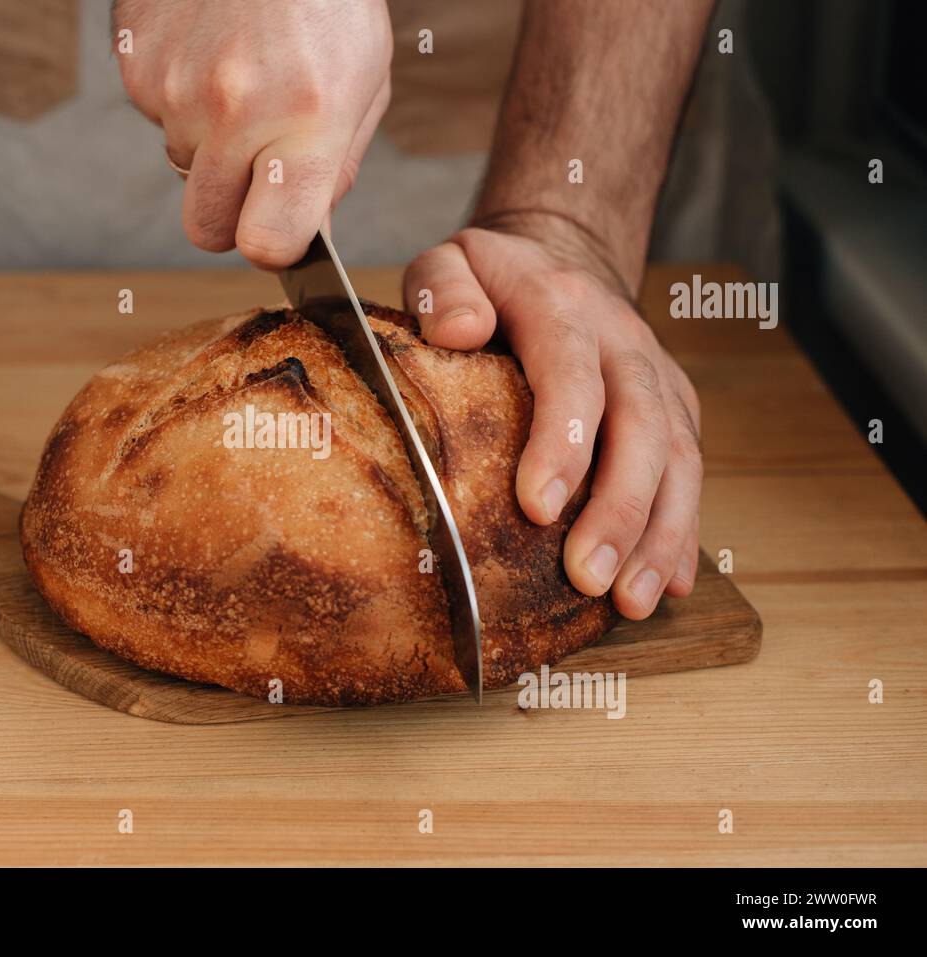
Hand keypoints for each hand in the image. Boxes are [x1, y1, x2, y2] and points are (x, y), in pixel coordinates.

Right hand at [114, 0, 391, 267]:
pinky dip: (179, 97)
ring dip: (206, 144)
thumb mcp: (364, 85)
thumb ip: (333, 172)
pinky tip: (210, 50)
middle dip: (229, 213)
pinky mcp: (136, 63)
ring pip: (180, 168)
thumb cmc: (328, 3)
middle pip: (206, 228)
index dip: (271, 246)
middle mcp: (236, 109)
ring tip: (241, 78)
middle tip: (255, 167)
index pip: (264, 244)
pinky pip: (154, 116)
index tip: (279, 229)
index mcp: (306, 122)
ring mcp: (176, 87)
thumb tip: (304, 237)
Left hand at [403, 212, 702, 619]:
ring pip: (678, 456)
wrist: (562, 256)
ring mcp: (656, 376)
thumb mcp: (450, 263)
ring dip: (660, 534)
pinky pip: (689, 471)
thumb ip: (442, 290)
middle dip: (620, 508)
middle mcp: (622, 341)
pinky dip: (683, 530)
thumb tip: (457, 329)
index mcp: (562, 304)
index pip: (571, 371)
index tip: (538, 508)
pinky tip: (667, 584)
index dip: (562, 440)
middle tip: (589, 577)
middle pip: (641, 425)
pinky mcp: (674, 408)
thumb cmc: (492, 279)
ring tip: (631, 600)